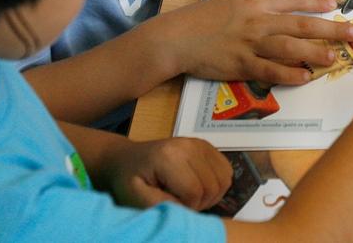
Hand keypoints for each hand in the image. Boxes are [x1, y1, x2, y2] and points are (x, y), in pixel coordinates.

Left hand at [106, 137, 231, 210]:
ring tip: (189, 195)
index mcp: (169, 157)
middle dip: (200, 202)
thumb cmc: (128, 180)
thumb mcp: (135, 197)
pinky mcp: (206, 145)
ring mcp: (199, 143)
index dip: (186, 207)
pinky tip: (198, 185)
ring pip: (224, 179)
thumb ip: (160, 204)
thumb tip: (186, 208)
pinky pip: (226, 170)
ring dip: (211, 194)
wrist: (126, 159)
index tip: (171, 205)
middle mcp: (188, 145)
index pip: (195, 192)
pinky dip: (217, 183)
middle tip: (180, 201)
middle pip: (213, 186)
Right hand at [161, 0, 352, 84]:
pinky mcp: (242, 66)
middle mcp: (257, 22)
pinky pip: (270, 71)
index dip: (315, 1)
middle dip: (330, 28)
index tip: (335, 3)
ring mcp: (250, 44)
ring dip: (315, 53)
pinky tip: (305, 77)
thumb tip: (280, 9)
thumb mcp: (231, 2)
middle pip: (300, 25)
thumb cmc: (201, 18)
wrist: (176, 38)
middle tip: (352, 32)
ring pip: (290, 49)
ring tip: (334, 57)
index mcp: (254, 2)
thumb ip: (256, 6)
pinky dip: (289, 75)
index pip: (292, 0)